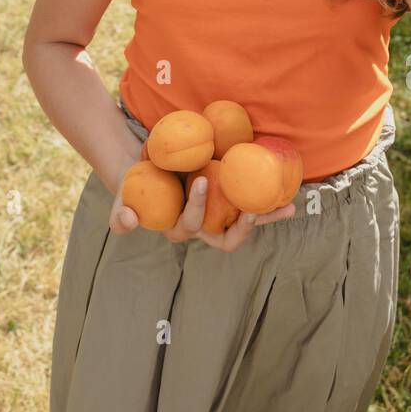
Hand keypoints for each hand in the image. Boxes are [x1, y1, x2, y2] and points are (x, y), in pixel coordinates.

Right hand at [110, 166, 295, 248]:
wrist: (149, 172)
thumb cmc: (136, 187)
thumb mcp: (123, 199)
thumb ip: (121, 214)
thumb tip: (128, 221)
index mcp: (179, 229)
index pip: (191, 224)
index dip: (197, 207)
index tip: (200, 180)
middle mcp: (202, 229)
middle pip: (227, 239)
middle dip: (243, 227)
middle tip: (252, 209)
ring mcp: (218, 218)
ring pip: (246, 226)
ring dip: (267, 218)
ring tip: (288, 207)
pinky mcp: (229, 204)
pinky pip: (252, 206)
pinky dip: (270, 203)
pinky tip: (288, 194)